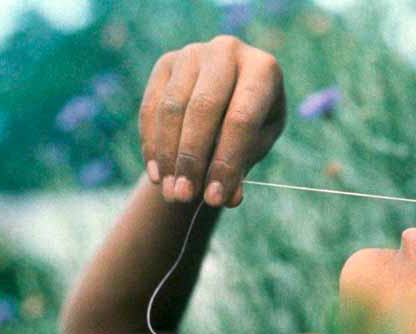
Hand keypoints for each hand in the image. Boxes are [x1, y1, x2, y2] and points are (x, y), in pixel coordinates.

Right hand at [139, 35, 285, 207]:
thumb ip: (243, 168)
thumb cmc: (252, 125)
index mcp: (263, 69)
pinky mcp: (166, 63)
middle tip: (185, 197)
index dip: (226, 162)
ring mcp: (193, 53)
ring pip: (172, 109)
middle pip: (203, 109)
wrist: (230, 95)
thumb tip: (230, 199)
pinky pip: (151, 108)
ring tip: (172, 193)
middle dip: (192, 159)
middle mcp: (227, 51)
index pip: (241, 119)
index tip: (215, 199)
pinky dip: (152, 145)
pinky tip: (158, 176)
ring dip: (168, 156)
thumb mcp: (257, 145)